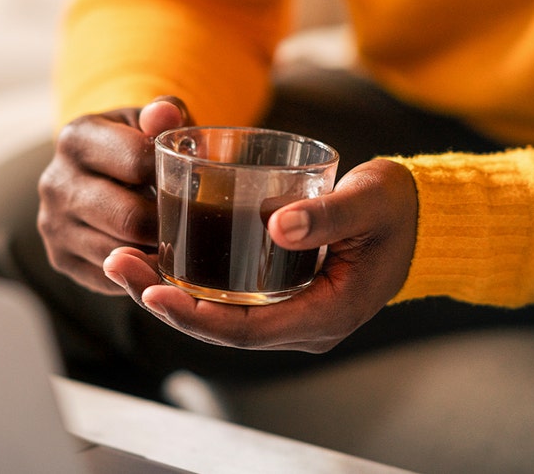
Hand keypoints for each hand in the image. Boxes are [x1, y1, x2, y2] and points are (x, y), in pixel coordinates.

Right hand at [38, 96, 192, 293]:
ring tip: (180, 242)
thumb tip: (165, 114)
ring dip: (156, 253)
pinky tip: (156, 257)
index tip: (194, 182)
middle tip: (195, 223)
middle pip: (130, 218)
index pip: (137, 162)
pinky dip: (139, 272)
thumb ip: (164, 113)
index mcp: (77, 138)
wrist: (99, 173)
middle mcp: (55, 182)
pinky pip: (111, 278)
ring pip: (120, 254)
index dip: (174, 175)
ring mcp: (53, 224)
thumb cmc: (136, 146)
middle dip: (169, 224)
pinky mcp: (61, 258)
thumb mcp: (150, 123)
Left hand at [103, 158, 417, 351]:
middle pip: (220, 326)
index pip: (247, 330)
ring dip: (169, 291)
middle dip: (164, 301)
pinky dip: (191, 280)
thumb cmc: (397, 209)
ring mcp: (290, 310)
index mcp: (325, 314)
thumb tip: (278, 225)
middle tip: (117, 265)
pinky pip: (228, 296)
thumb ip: (330, 215)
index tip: (153, 291)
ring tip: (124, 261)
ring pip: (218, 313)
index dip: (196, 315)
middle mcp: (301, 323)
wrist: (415, 218)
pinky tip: (160, 256)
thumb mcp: (371, 203)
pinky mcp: (281, 292)